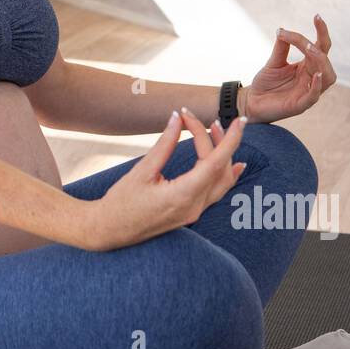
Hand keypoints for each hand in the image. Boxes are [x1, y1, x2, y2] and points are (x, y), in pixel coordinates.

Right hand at [84, 107, 247, 251]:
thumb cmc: (121, 202)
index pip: (216, 163)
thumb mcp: (141, 171)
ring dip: (222, 154)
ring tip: (214, 130)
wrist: (109, 230)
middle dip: (214, 139)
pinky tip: (234, 164)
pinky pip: (216, 192)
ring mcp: (194, 213)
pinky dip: (225, 175)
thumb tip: (177, 118)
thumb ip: (164, 144)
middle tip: (193, 118)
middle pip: (218, 167)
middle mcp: (194, 207)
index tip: (240, 121)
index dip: (230, 139)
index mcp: (182, 195)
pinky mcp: (190, 213)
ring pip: (221, 180)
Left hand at [244, 14, 335, 124]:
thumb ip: (281, 47)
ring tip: (310, 51)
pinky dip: (317, 86)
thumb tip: (283, 29)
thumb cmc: (265, 83)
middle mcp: (311, 78)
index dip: (322, 32)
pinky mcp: (301, 105)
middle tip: (304, 42)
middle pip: (325, 61)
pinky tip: (316, 76)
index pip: (321, 47)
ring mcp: (308, 92)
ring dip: (321, 63)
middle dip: (319, 48)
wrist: (251, 102)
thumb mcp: (273, 62)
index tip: (317, 16)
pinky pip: (314, 96)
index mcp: (307, 66)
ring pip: (327, 77)